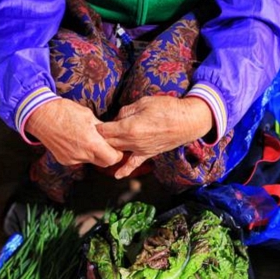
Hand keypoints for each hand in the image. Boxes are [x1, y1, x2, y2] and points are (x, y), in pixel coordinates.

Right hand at [25, 99, 122, 167]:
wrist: (41, 116)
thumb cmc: (64, 111)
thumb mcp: (88, 115)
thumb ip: (101, 128)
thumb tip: (109, 133)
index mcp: (91, 143)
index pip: (113, 158)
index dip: (117, 154)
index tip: (116, 147)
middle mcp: (82, 155)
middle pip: (104, 163)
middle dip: (108, 155)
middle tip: (106, 145)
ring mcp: (72, 159)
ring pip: (91, 161)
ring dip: (93, 154)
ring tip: (87, 139)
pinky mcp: (64, 160)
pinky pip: (78, 160)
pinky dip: (81, 153)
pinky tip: (75, 141)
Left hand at [97, 96, 212, 178]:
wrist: (187, 121)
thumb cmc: (167, 108)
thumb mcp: (143, 102)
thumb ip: (126, 111)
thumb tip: (117, 118)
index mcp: (129, 127)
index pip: (105, 130)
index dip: (97, 127)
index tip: (92, 123)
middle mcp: (132, 142)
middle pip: (109, 142)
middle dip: (100, 139)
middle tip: (94, 134)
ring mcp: (139, 149)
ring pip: (118, 152)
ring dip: (109, 149)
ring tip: (101, 147)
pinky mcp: (148, 154)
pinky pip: (134, 164)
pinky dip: (125, 170)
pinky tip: (117, 176)